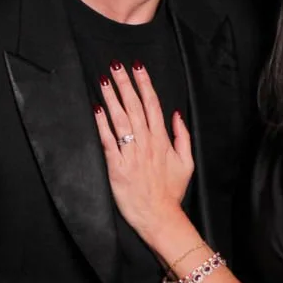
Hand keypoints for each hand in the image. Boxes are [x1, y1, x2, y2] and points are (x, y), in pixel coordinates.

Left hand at [94, 61, 193, 245]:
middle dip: (125, 84)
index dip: (144, 84)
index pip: (152, 105)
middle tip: (116, 65)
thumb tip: (177, 115)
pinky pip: (109, 141)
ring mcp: (131, 155)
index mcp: (162, 141)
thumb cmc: (171, 193)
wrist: (160, 217)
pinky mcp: (117, 167)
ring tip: (104, 80)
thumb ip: (182, 137)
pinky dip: (102, 125)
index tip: (137, 67)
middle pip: (135, 107)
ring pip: (121, 120)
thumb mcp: (186, 163)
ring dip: (112, 98)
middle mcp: (146, 144)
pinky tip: (97, 110)